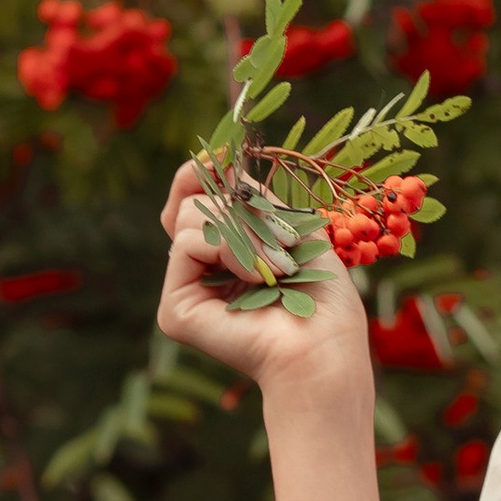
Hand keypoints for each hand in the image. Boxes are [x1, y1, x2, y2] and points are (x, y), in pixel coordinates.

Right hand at [155, 161, 372, 396]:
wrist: (325, 341)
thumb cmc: (319, 290)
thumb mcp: (288, 224)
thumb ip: (247, 195)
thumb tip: (211, 160)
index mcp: (221, 251)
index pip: (192, 194)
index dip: (203, 172)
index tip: (227, 160)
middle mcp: (197, 270)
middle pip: (191, 202)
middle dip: (242, 212)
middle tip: (281, 245)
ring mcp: (183, 290)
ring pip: (187, 218)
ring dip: (243, 234)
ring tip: (273, 268)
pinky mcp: (175, 310)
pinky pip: (185, 244)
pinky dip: (227, 251)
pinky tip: (255, 278)